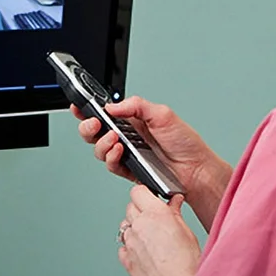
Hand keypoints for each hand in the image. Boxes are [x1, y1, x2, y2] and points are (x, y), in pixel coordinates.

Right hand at [73, 96, 232, 230]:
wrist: (196, 169)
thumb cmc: (185, 142)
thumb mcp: (162, 114)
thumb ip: (136, 106)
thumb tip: (113, 106)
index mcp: (132, 120)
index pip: (104, 113)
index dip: (88, 109)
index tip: (78, 105)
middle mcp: (126, 137)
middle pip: (95, 132)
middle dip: (87, 126)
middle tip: (94, 123)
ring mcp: (127, 154)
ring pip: (100, 150)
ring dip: (102, 143)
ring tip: (115, 138)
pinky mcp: (129, 170)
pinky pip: (112, 165)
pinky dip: (112, 157)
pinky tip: (119, 150)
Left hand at [116, 186, 199, 275]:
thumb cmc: (186, 263)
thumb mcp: (187, 231)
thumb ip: (175, 213)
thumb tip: (174, 202)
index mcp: (155, 214)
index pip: (138, 191)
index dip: (145, 194)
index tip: (152, 198)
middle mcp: (139, 225)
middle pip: (130, 207)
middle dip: (141, 210)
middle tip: (155, 219)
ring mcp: (130, 242)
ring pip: (125, 226)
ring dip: (135, 228)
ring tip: (151, 238)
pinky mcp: (126, 259)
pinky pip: (123, 246)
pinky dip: (131, 247)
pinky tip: (145, 252)